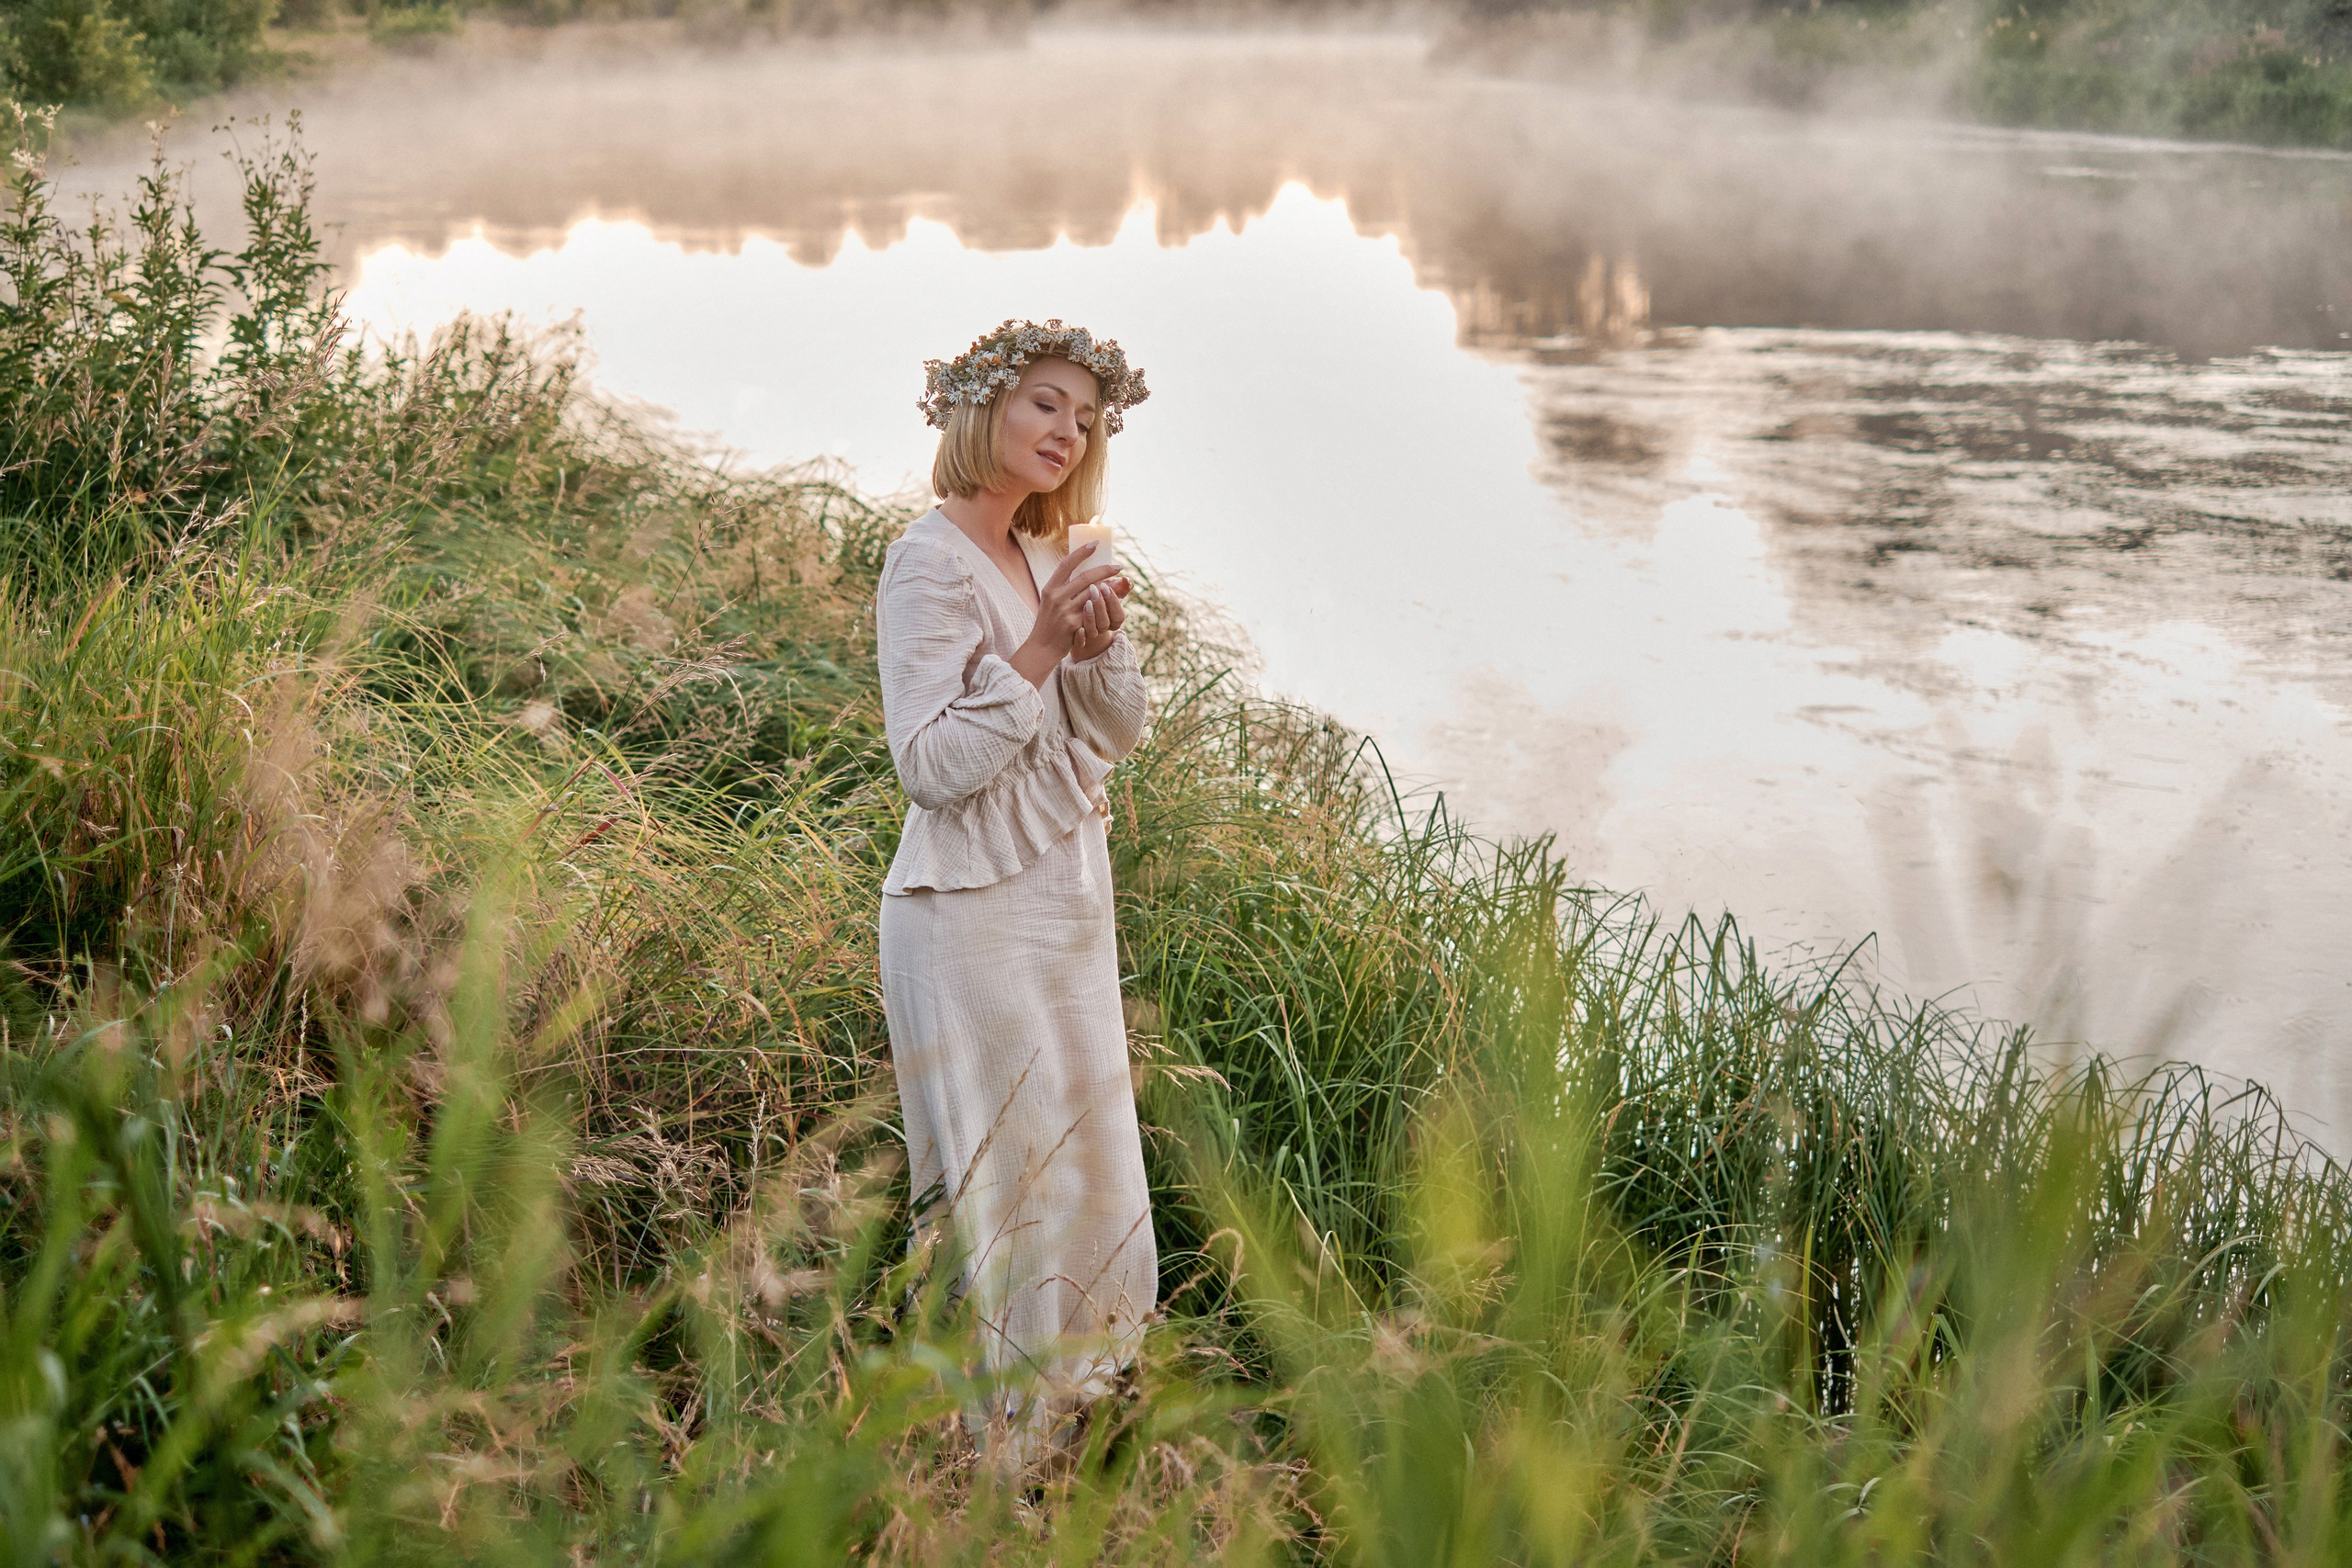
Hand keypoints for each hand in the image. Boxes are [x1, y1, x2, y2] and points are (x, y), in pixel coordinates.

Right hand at [1010, 542, 1126, 687]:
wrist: (1042, 648)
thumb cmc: (1049, 624)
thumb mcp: (1050, 602)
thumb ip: (1064, 589)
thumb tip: (1086, 574)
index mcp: (1050, 588)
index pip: (1067, 564)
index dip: (1082, 552)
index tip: (1095, 544)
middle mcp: (1056, 597)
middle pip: (1086, 577)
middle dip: (1105, 569)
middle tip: (1118, 566)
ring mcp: (1065, 610)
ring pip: (1093, 593)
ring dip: (1109, 587)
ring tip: (1119, 582)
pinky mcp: (1074, 623)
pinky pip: (1094, 609)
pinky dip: (1105, 603)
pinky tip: (1113, 600)